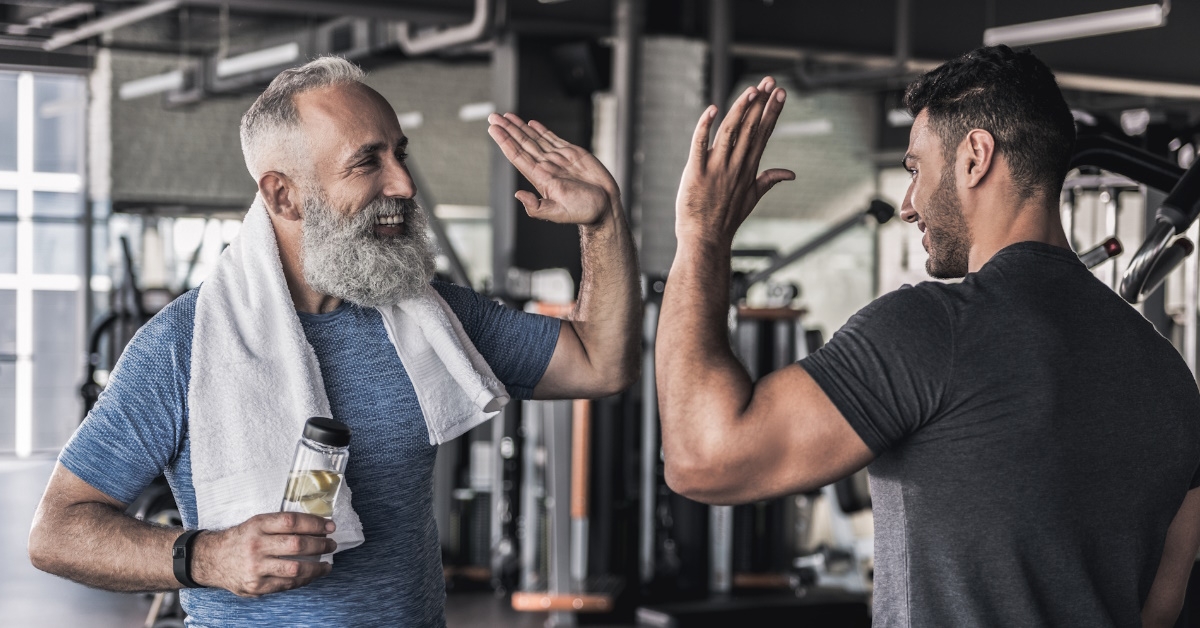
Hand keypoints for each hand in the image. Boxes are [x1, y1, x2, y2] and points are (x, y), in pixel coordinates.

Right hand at [191, 512, 336, 596]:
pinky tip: (312, 575)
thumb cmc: (241, 539)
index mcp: (257, 525)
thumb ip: (280, 524)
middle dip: (320, 545)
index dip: (315, 523)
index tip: (330, 526)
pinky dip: (304, 580)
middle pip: (297, 545)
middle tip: (331, 544)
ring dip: (317, 567)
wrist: (211, 559)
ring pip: (295, 568)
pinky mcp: (256, 586)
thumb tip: (317, 525)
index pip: (292, 522)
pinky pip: (287, 584)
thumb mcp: (256, 523)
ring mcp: (255, 568)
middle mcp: (256, 545)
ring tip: (327, 564)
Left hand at [487, 113, 620, 225]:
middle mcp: (547, 166)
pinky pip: (553, 138)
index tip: (494, 129)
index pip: (518, 155)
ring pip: (535, 139)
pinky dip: (541, 130)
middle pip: (523, 144)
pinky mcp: (572, 154)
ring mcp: (558, 159)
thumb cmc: (584, 211)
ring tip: (506, 116)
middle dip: (507, 130)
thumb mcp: (558, 212)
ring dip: (520, 127)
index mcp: (541, 178)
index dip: (505, 141)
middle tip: (493, 117)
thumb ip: (537, 207)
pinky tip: (531, 124)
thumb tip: (518, 195)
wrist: (605, 206)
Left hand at [676, 77, 794, 247]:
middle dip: (761, 103)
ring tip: (751, 90)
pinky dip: (705, 126)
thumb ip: (770, 179)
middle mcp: (736, 165)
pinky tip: (712, 109)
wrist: (705, 240)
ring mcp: (717, 168)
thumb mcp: (752, 198)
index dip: (772, 112)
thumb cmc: (725, 219)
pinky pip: (699, 145)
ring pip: (731, 131)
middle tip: (770, 81)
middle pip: (751, 128)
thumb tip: (791, 173)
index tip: (781, 92)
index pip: (764, 134)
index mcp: (748, 168)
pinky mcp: (696, 172)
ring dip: (741, 109)